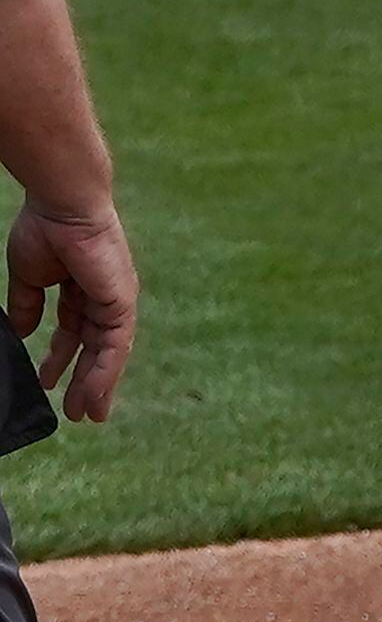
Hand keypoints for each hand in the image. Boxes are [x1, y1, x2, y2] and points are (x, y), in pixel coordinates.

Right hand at [6, 202, 136, 420]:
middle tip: (78, 412)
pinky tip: (95, 392)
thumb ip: (27, 306)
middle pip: (95, 349)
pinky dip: (105, 370)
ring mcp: (116, 302)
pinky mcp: (122, 303)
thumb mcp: (29, 278)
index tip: (50, 382)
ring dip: (96, 385)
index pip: (75, 333)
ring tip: (86, 413)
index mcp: (82, 291)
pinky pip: (115, 346)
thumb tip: (20, 331)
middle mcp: (103, 299)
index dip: (63, 359)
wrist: (60, 207)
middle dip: (85, 381)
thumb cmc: (44, 231)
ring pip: (108, 353)